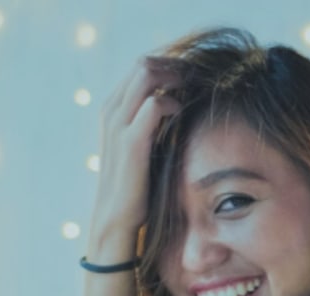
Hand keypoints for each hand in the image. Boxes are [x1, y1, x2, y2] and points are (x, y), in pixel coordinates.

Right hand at [89, 57, 181, 246]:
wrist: (117, 218)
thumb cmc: (135, 183)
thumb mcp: (141, 144)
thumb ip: (150, 120)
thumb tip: (177, 101)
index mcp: (112, 108)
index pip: (140, 67)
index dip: (168, 65)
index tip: (192, 74)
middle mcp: (111, 110)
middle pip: (143, 64)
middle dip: (174, 66)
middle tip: (198, 77)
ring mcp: (117, 124)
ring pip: (146, 74)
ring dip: (175, 77)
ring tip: (194, 89)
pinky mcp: (130, 142)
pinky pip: (154, 104)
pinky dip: (173, 102)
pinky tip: (183, 112)